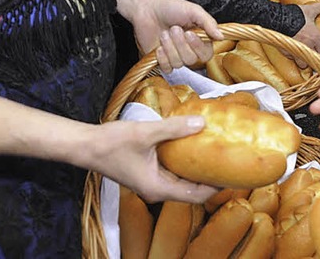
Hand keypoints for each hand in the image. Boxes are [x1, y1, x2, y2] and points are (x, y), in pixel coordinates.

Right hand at [86, 114, 217, 203]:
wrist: (87, 146)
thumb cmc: (112, 143)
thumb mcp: (146, 133)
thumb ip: (174, 128)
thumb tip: (202, 122)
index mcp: (158, 188)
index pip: (195, 196)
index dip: (215, 187)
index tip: (232, 174)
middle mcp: (157, 189)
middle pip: (191, 189)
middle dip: (210, 177)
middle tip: (229, 160)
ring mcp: (152, 181)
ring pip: (182, 179)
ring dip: (197, 168)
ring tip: (216, 150)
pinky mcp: (147, 170)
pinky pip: (172, 170)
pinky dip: (185, 161)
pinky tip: (192, 143)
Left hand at [114, 0, 221, 71]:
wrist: (148, 8)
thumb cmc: (171, 7)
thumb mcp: (194, 11)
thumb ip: (208, 23)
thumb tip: (221, 36)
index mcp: (200, 39)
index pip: (206, 54)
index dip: (198, 46)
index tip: (189, 33)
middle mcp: (189, 50)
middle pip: (192, 60)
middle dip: (180, 44)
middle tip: (174, 28)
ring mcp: (175, 56)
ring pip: (178, 64)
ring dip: (170, 47)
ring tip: (164, 33)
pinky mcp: (162, 61)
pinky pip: (167, 68)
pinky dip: (162, 58)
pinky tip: (158, 47)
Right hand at [292, 3, 319, 65]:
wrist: (276, 18)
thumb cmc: (295, 15)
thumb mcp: (309, 10)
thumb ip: (319, 8)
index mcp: (316, 38)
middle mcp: (307, 47)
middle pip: (316, 62)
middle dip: (316, 59)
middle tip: (315, 54)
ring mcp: (296, 52)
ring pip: (303, 64)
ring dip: (304, 61)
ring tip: (303, 56)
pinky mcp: (286, 53)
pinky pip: (291, 59)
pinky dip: (292, 56)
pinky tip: (292, 50)